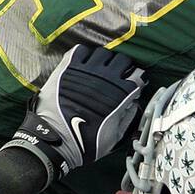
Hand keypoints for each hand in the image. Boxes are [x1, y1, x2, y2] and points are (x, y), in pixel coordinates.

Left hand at [0, 44, 146, 186]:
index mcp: (120, 95)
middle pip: (123, 60)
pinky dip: (85, 55)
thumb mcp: (115, 137)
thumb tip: (133, 104)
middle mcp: (106, 79)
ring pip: (103, 53)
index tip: (135, 84)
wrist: (56, 140)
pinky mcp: (68, 67)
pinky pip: (80, 51)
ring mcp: (86, 71)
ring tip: (101, 68)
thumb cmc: (85, 143)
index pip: (137, 77)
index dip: (138, 80)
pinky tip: (85, 64)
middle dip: (124, 66)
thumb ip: (127, 117)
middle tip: (119, 74)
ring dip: (105, 59)